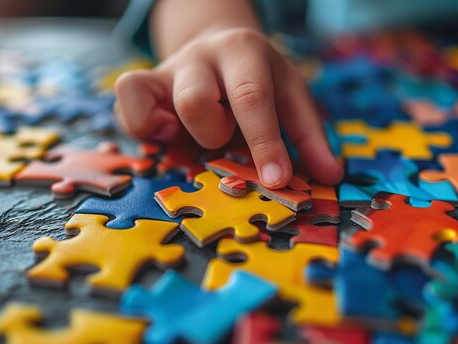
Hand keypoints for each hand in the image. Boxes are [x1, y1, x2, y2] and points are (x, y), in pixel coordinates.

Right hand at [114, 28, 342, 187]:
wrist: (220, 48)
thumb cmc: (260, 81)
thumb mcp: (290, 98)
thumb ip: (308, 136)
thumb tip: (331, 175)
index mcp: (245, 52)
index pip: (252, 98)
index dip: (264, 143)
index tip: (277, 180)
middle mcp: (202, 56)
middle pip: (194, 101)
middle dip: (213, 134)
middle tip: (226, 137)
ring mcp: (169, 69)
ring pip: (152, 100)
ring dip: (180, 132)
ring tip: (194, 133)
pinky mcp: (143, 83)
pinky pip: (126, 101)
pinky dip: (142, 125)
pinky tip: (167, 132)